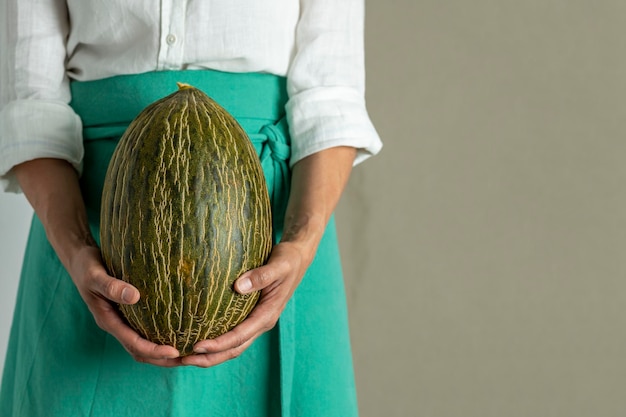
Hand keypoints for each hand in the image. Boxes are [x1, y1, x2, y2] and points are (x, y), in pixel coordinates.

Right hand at [68, 243, 181, 365]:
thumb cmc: (87, 266)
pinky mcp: (128, 314)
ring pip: (142, 345)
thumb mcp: (95, 275)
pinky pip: (144, 331)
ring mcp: (121, 321)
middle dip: (162, 359)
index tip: (174, 352)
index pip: (133, 344)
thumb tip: (135, 297)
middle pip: (140, 352)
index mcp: (108, 320)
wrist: (80, 261)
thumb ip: (111, 286)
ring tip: (187, 352)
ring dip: (162, 352)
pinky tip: (178, 332)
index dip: (153, 350)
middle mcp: (115, 325)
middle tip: (188, 359)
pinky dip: (159, 337)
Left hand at [182, 146, 355, 366]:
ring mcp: (256, 321)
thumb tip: (238, 286)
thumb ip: (261, 275)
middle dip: (209, 358)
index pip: (240, 336)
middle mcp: (261, 322)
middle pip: (234, 349)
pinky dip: (215, 341)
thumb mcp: (278, 265)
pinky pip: (232, 334)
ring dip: (210, 354)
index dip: (218, 344)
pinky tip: (197, 337)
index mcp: (267, 315)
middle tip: (182, 359)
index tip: (197, 346)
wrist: (297, 258)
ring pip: (232, 346)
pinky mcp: (250, 315)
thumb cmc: (288, 260)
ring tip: (183, 356)